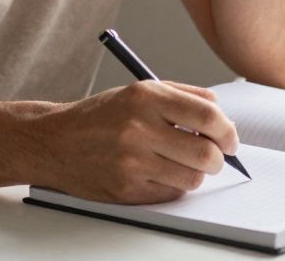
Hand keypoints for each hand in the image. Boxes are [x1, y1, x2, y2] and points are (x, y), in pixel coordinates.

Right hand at [29, 81, 239, 203]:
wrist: (54, 141)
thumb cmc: (100, 116)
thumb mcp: (138, 91)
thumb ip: (182, 96)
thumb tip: (220, 112)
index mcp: (146, 97)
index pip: (208, 116)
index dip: (228, 131)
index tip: (230, 138)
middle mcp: (139, 127)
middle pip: (206, 153)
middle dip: (219, 158)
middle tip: (215, 156)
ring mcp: (132, 161)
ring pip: (192, 178)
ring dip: (196, 173)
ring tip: (181, 163)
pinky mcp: (126, 188)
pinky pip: (170, 193)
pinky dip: (174, 185)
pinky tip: (159, 172)